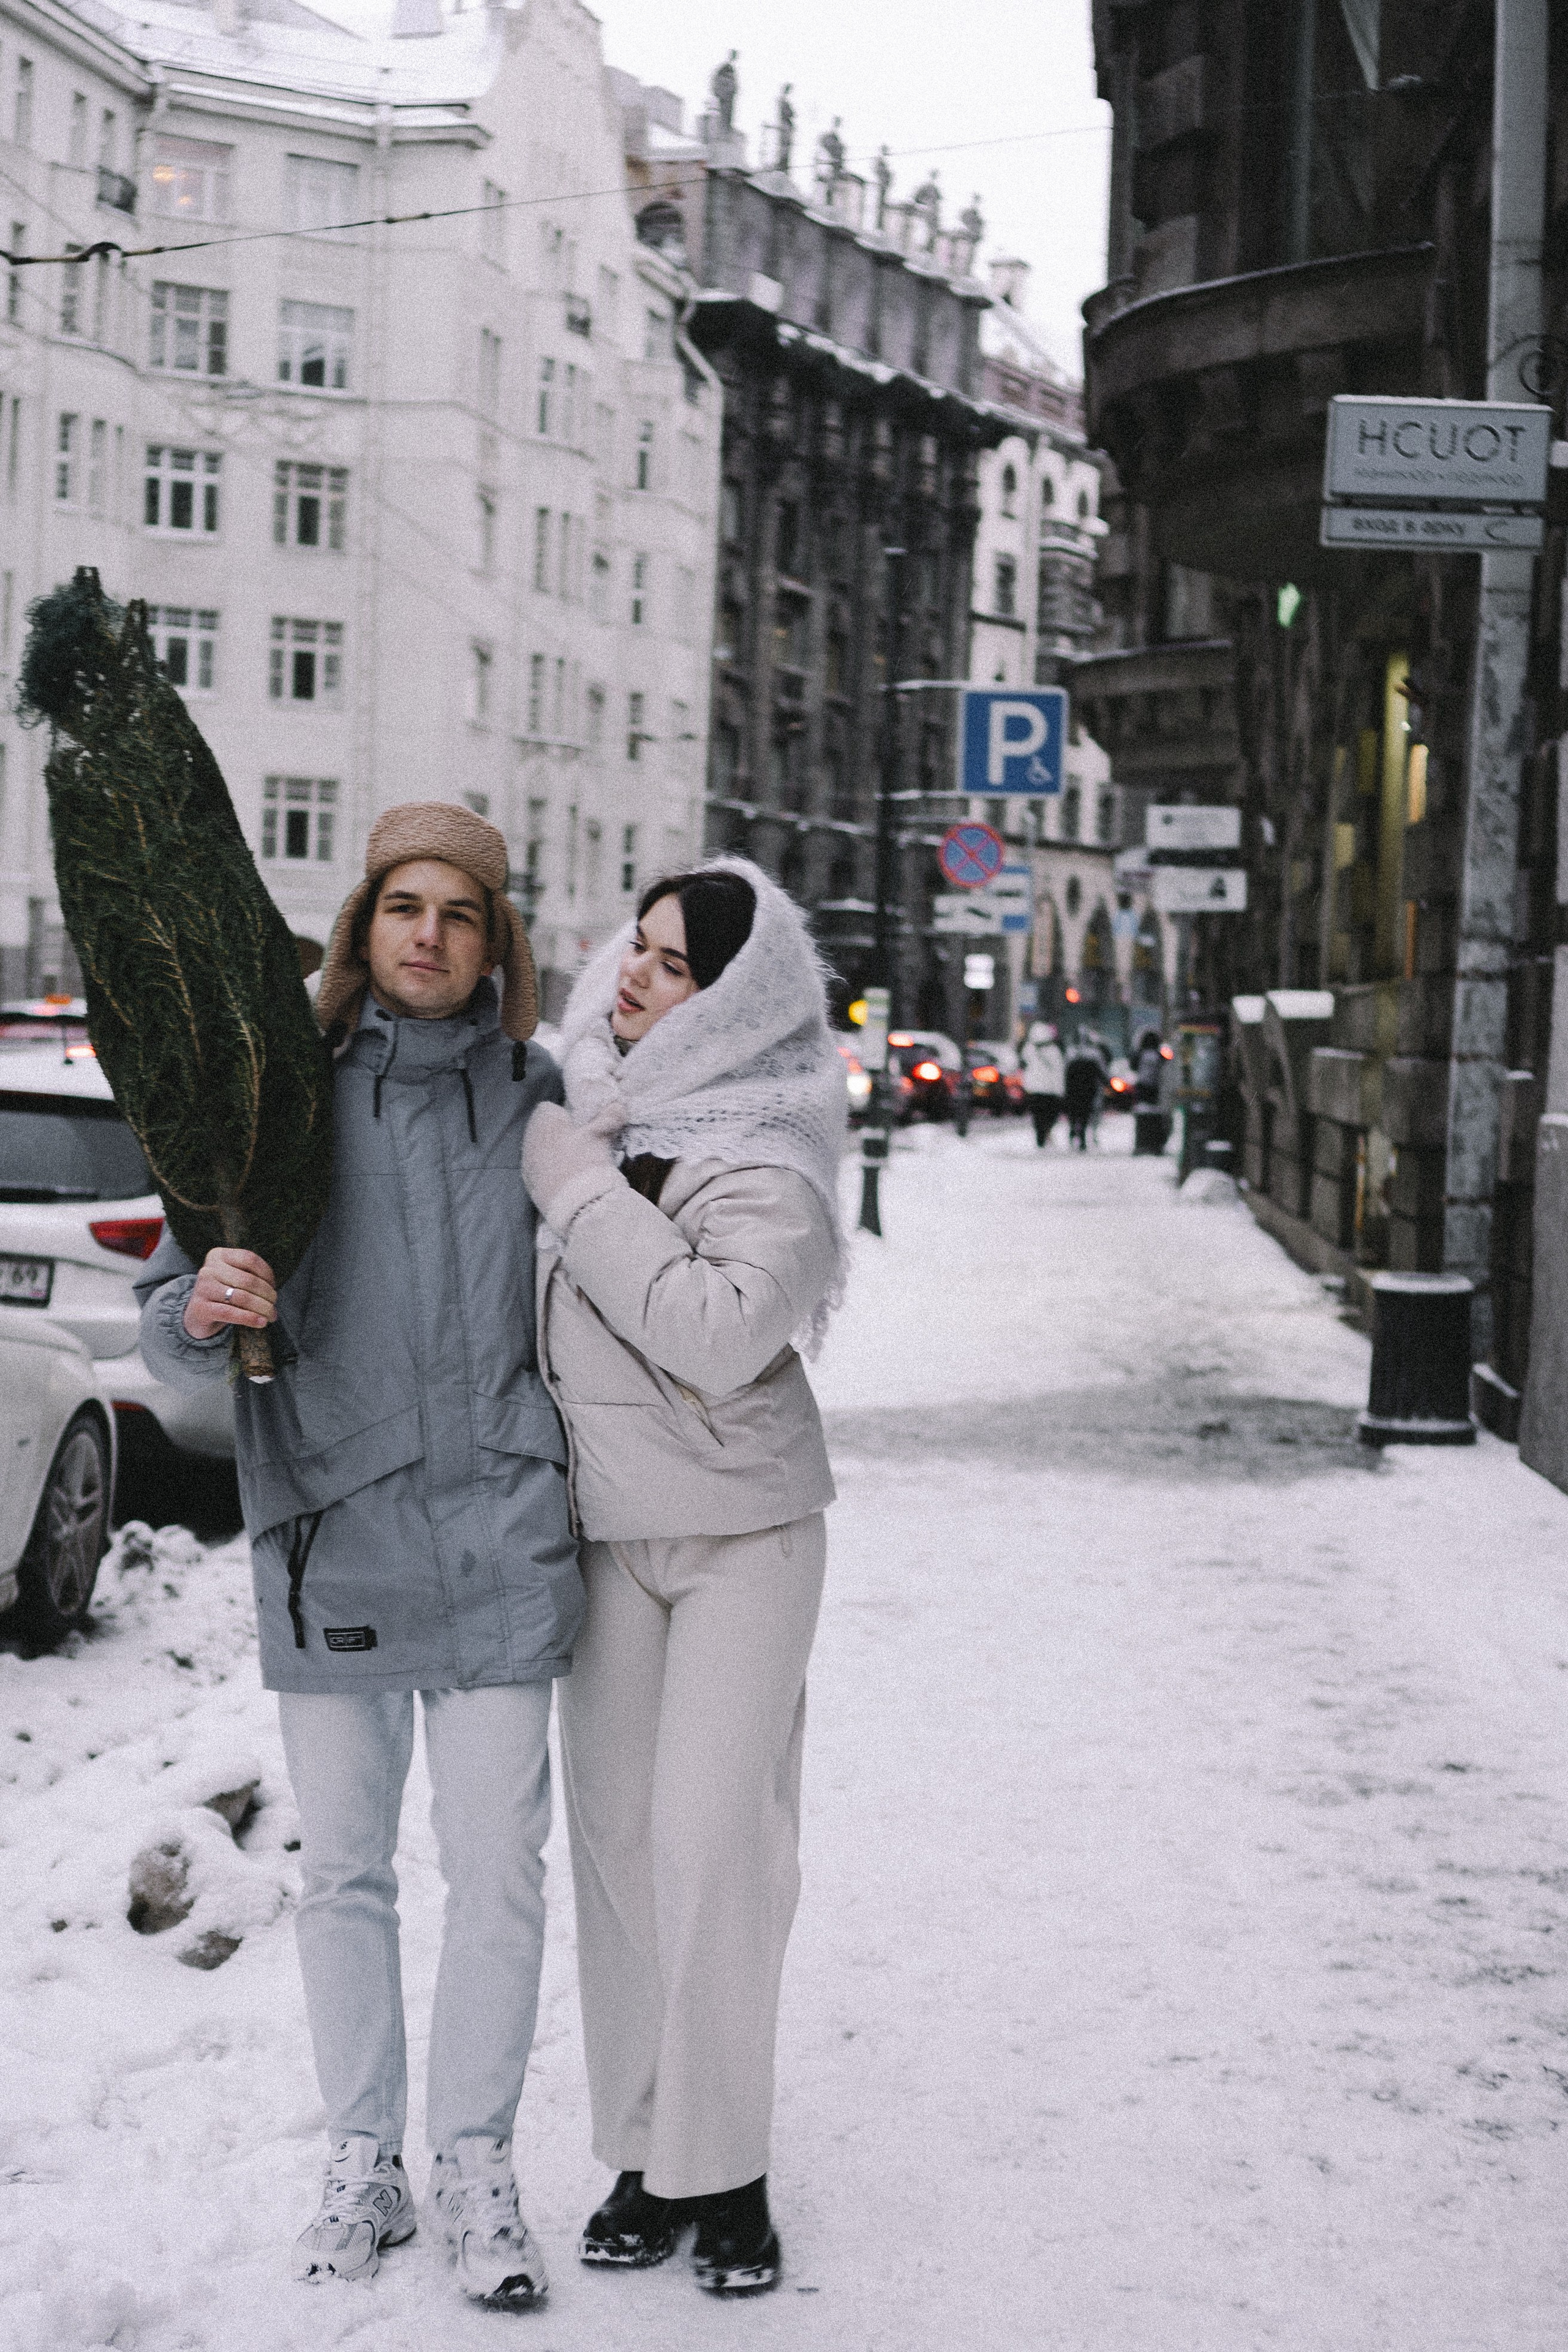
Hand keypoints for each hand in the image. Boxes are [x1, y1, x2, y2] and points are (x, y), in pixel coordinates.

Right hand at [183, 1247, 277, 1339]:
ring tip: (271, 1316)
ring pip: (242, 1297)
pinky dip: (250, 1318)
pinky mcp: (201, 1308)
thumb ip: (252, 1280)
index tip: (274, 1287)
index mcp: (218, 1256)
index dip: (267, 1273)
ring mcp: (203, 1288)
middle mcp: (208, 1269)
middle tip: (274, 1307)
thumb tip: (274, 1296)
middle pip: (248, 1280)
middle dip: (267, 1295)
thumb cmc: (222, 1294)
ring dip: (262, 1308)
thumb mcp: (233, 1279)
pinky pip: (231, 1313)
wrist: (196, 1314)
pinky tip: (261, 1322)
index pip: (250, 1259)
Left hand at [521, 1101, 613, 1221]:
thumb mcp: (602, 1134)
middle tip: (583, 1144)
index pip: (549, 1108)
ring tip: (576, 1164)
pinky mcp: (529, 1184)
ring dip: (555, 1154)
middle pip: (544, 1130)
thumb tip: (618, 1105)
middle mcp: (528, 1139)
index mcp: (542, 1120)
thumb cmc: (586, 1160)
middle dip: (560, 1134)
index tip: (583, 1125)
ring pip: (541, 1151)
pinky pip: (540, 1171)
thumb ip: (610, 1116)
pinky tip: (568, 1180)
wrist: (575, 1203)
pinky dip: (551, 1173)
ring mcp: (526, 1163)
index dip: (567, 1114)